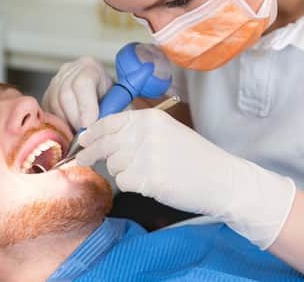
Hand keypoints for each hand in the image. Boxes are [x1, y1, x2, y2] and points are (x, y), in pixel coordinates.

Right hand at [42, 57, 112, 130]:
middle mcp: (69, 70)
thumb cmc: (111, 100)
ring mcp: (55, 81)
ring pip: (54, 105)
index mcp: (90, 67)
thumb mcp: (119, 103)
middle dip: (76, 120)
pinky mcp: (47, 94)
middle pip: (65, 95)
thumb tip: (102, 129)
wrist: (101, 95)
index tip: (90, 127)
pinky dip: (58, 124)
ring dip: (66, 124)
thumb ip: (112, 113)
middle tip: (85, 135)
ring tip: (79, 135)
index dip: (86, 108)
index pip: (83, 84)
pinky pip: (48, 111)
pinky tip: (70, 130)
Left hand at [76, 108, 295, 248]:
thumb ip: (136, 131)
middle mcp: (144, 133)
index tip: (82, 140)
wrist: (221, 179)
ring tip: (148, 172)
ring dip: (123, 171)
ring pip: (113, 165)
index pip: (109, 122)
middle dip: (91, 153)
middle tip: (81, 160)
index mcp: (150, 118)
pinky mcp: (147, 179)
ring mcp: (145, 156)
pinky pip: (123, 182)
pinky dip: (132, 185)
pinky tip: (151, 183)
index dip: (92, 133)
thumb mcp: (166, 132)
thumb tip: (101, 137)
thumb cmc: (195, 157)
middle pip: (105, 144)